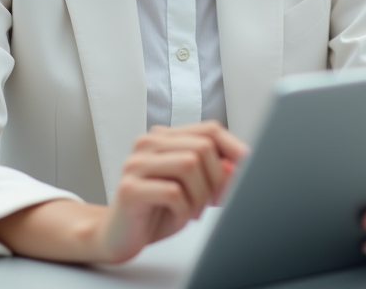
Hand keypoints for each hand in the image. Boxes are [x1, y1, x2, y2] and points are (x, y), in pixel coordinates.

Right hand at [94, 121, 248, 262]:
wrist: (117, 236)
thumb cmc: (156, 210)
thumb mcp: (191, 188)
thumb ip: (213, 172)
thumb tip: (238, 165)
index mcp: (164, 137)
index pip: (209, 129)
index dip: (234, 149)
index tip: (248, 170)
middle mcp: (147, 144)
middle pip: (203, 147)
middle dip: (217, 179)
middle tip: (213, 202)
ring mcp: (136, 164)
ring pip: (190, 164)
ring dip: (201, 196)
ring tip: (194, 212)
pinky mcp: (129, 189)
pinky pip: (173, 192)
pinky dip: (185, 210)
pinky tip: (179, 217)